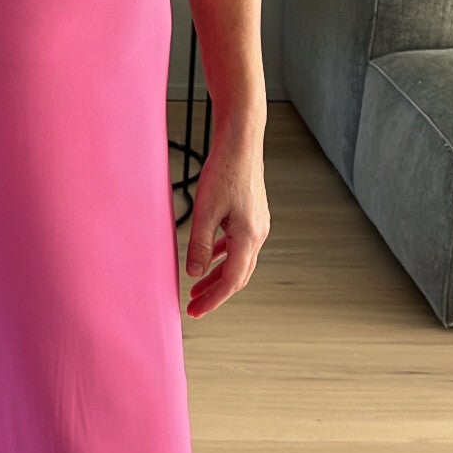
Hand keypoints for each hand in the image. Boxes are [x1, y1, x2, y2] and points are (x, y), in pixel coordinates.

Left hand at [183, 120, 269, 319]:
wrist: (242, 141)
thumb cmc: (224, 170)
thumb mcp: (206, 210)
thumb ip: (200, 244)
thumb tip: (195, 273)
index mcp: (249, 236)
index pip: (232, 281)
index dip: (213, 299)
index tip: (195, 311)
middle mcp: (258, 234)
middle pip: (238, 275)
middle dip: (215, 293)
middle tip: (193, 307)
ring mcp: (258, 224)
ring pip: (238, 261)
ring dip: (218, 276)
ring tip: (197, 288)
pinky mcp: (252, 215)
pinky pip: (238, 245)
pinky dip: (224, 257)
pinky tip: (210, 259)